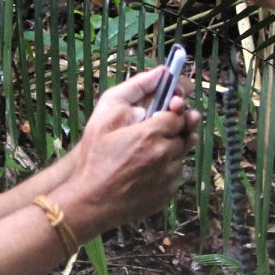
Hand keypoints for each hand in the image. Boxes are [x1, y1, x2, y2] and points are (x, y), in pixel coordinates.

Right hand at [59, 67, 200, 232]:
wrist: (90, 202)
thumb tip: (161, 73)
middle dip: (173, 130)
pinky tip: (143, 172)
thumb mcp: (104, 116)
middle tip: (153, 132)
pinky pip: (174, 176)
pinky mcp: (168, 194)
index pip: (179, 114)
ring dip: (169, 151)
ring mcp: (168, 177)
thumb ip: (134, 90)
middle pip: (185, 134)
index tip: (162, 112)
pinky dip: (165, 171)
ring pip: (181, 156)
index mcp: (152, 133)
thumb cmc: (94, 158)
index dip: (171, 111)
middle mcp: (165, 155)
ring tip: (144, 154)